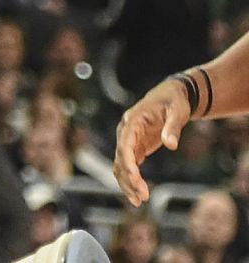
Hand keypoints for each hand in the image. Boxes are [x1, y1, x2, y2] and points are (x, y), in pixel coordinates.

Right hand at [114, 77, 192, 204]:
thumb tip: (171, 145)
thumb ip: (173, 127)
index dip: (128, 163)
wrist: (171, 96)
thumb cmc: (174, 102)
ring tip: (139, 201)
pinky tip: (138, 193)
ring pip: (120, 164)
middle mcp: (125, 131)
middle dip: (129, 179)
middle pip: (120, 158)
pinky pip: (128, 165)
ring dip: (127, 183)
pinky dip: (131, 180)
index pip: (124, 144)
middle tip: (143, 198)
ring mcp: (128, 139)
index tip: (135, 179)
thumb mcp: (177, 112)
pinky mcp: (135, 146)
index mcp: (132, 121)